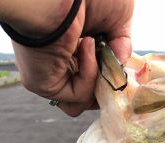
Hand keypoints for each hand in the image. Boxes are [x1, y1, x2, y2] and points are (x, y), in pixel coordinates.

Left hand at [13, 0, 133, 115]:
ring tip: (97, 50)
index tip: (120, 67)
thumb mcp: (118, 17)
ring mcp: (48, 74)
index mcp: (70, 47)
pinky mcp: (42, 84)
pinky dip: (88, 78)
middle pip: (85, 96)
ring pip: (79, 103)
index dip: (108, 78)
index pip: (90, 78)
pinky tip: (86, 46)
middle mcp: (56, 62)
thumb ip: (121, 45)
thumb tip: (120, 70)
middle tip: (111, 65)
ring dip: (97, 82)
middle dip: (103, 86)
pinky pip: (76, 96)